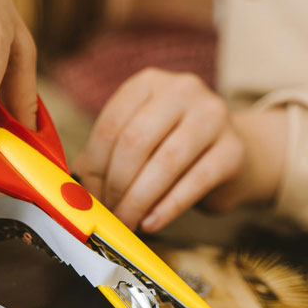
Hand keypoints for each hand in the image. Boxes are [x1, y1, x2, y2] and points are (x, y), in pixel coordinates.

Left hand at [74, 68, 283, 231]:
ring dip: (138, 201)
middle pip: (135, 142)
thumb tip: (74, 194)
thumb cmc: (172, 153)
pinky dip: (167, 209)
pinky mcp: (233, 150)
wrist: (232, 157)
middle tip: (109, 214)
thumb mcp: (137, 145)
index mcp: (148, 83)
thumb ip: (104, 160)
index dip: (95, 168)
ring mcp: (213, 116)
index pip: (111, 126)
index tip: (90, 199)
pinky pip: (193, 183)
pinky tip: (150, 224)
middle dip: (116, 185)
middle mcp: (182, 90)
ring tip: (126, 223)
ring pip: (164, 163)